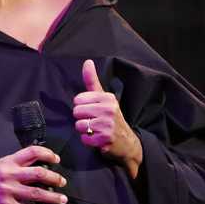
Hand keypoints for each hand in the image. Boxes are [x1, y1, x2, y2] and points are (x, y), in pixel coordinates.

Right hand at [0, 145, 67, 203]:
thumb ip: (14, 166)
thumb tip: (36, 167)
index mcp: (7, 162)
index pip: (32, 152)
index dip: (47, 154)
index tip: (56, 159)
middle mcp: (9, 174)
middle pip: (38, 172)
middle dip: (54, 177)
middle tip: (62, 181)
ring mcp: (8, 190)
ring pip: (36, 192)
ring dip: (53, 197)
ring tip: (62, 199)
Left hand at [73, 59, 142, 178]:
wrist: (127, 141)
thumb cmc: (111, 117)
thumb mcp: (104, 98)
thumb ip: (92, 81)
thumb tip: (87, 62)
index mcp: (107, 98)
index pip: (78, 100)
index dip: (81, 107)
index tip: (91, 111)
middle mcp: (109, 109)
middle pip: (77, 112)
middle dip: (82, 119)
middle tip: (93, 121)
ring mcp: (108, 125)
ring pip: (79, 126)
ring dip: (84, 131)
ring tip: (95, 130)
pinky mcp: (106, 139)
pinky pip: (84, 139)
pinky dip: (88, 141)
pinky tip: (97, 139)